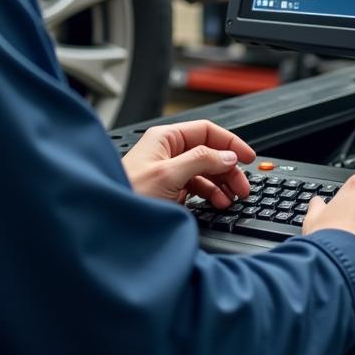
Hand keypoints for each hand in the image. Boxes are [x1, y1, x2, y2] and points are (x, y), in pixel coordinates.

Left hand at [122, 120, 255, 208]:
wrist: (107, 223)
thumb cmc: (126, 194)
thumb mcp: (167, 174)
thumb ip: (200, 161)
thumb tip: (227, 155)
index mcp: (165, 139)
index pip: (206, 131)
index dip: (229, 143)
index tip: (248, 157)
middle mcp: (167, 152)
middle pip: (209, 153)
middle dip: (228, 169)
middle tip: (242, 187)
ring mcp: (168, 172)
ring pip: (204, 172)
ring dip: (221, 184)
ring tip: (230, 199)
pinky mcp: (168, 191)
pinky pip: (196, 188)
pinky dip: (210, 195)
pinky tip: (217, 204)